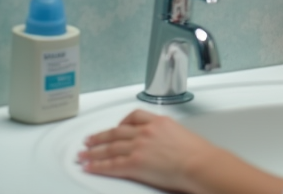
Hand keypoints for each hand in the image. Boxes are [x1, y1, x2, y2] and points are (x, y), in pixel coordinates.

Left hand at [80, 109, 215, 191]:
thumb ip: (167, 135)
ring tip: (82, 155)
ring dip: (93, 151)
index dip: (120, 123)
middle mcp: (146, 131)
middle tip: (89, 140)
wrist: (200, 163)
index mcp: (158, 121)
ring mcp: (139, 147)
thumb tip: (163, 144)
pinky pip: (111, 164)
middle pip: (116, 132)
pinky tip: (90, 166)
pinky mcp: (135, 163)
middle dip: (100, 137)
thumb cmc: (199, 154)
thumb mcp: (182, 134)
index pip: (133, 117)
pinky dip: (98, 165)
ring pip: (110, 148)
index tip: (114, 128)